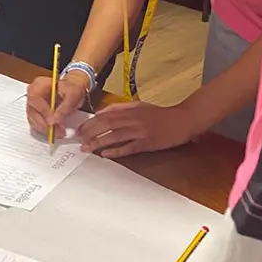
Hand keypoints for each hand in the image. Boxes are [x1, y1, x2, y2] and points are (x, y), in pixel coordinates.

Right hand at [27, 70, 88, 139]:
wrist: (73, 90)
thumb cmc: (72, 89)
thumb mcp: (73, 95)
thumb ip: (64, 107)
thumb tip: (55, 120)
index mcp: (39, 84)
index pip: (36, 99)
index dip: (44, 112)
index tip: (53, 123)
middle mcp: (32, 94)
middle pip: (32, 111)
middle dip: (45, 124)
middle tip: (57, 132)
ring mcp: (32, 104)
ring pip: (33, 120)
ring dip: (45, 129)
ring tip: (59, 133)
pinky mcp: (35, 113)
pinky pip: (36, 124)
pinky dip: (45, 130)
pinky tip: (55, 132)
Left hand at [78, 101, 197, 158]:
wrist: (182, 120)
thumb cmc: (159, 115)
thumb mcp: (139, 106)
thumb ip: (122, 109)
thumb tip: (102, 113)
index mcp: (130, 109)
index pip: (105, 114)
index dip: (91, 121)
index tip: (80, 128)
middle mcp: (133, 118)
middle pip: (106, 124)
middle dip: (90, 132)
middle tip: (79, 139)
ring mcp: (140, 131)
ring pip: (114, 135)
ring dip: (98, 142)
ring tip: (86, 148)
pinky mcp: (147, 143)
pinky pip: (128, 147)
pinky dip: (116, 151)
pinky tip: (105, 154)